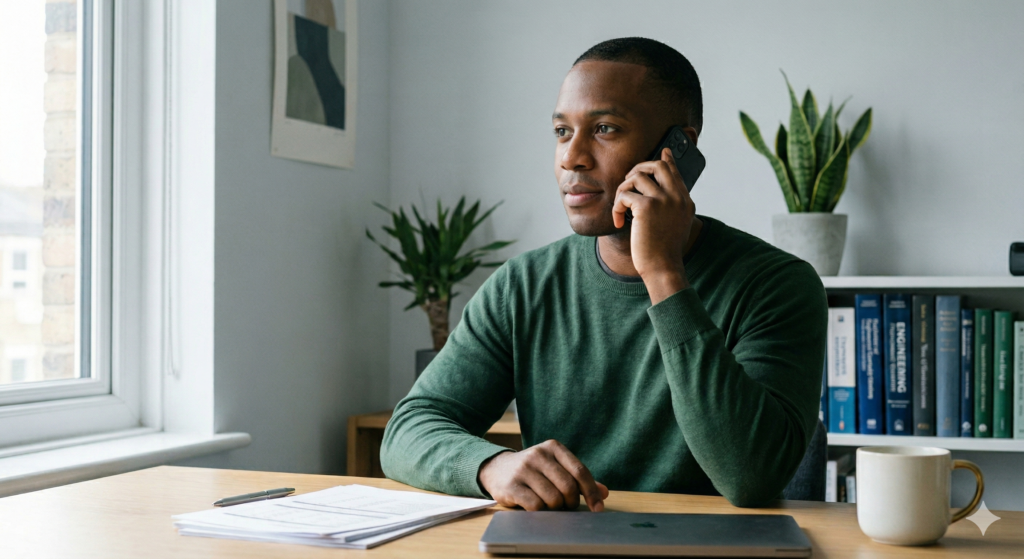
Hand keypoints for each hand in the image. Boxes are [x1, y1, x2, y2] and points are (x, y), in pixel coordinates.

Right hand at [478, 440, 609, 511]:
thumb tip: (604, 492)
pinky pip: (535, 505)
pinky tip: (536, 506)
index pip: (579, 471)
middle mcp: (538, 455)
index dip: (591, 492)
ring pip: (553, 498)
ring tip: (549, 504)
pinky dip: (540, 511)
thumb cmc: (533, 471)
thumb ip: (579, 479)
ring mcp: (523, 469)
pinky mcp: (511, 485)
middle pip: (568, 486)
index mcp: (553, 448)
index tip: (598, 507)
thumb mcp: (556, 468)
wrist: (497, 469)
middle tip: (566, 506)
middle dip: (571, 502)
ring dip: (555, 508)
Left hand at [612, 147, 695, 303]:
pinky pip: (624, 195)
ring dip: (622, 191)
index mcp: (685, 201)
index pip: (674, 172)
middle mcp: (677, 197)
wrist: (663, 268)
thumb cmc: (664, 252)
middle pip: (657, 165)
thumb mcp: (676, 226)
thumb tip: (663, 195)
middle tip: (627, 184)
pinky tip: (619, 221)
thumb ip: (672, 208)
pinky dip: (617, 207)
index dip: (666, 160)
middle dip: (638, 169)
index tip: (663, 152)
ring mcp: (664, 200)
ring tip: (621, 208)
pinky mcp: (647, 207)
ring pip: (636, 177)